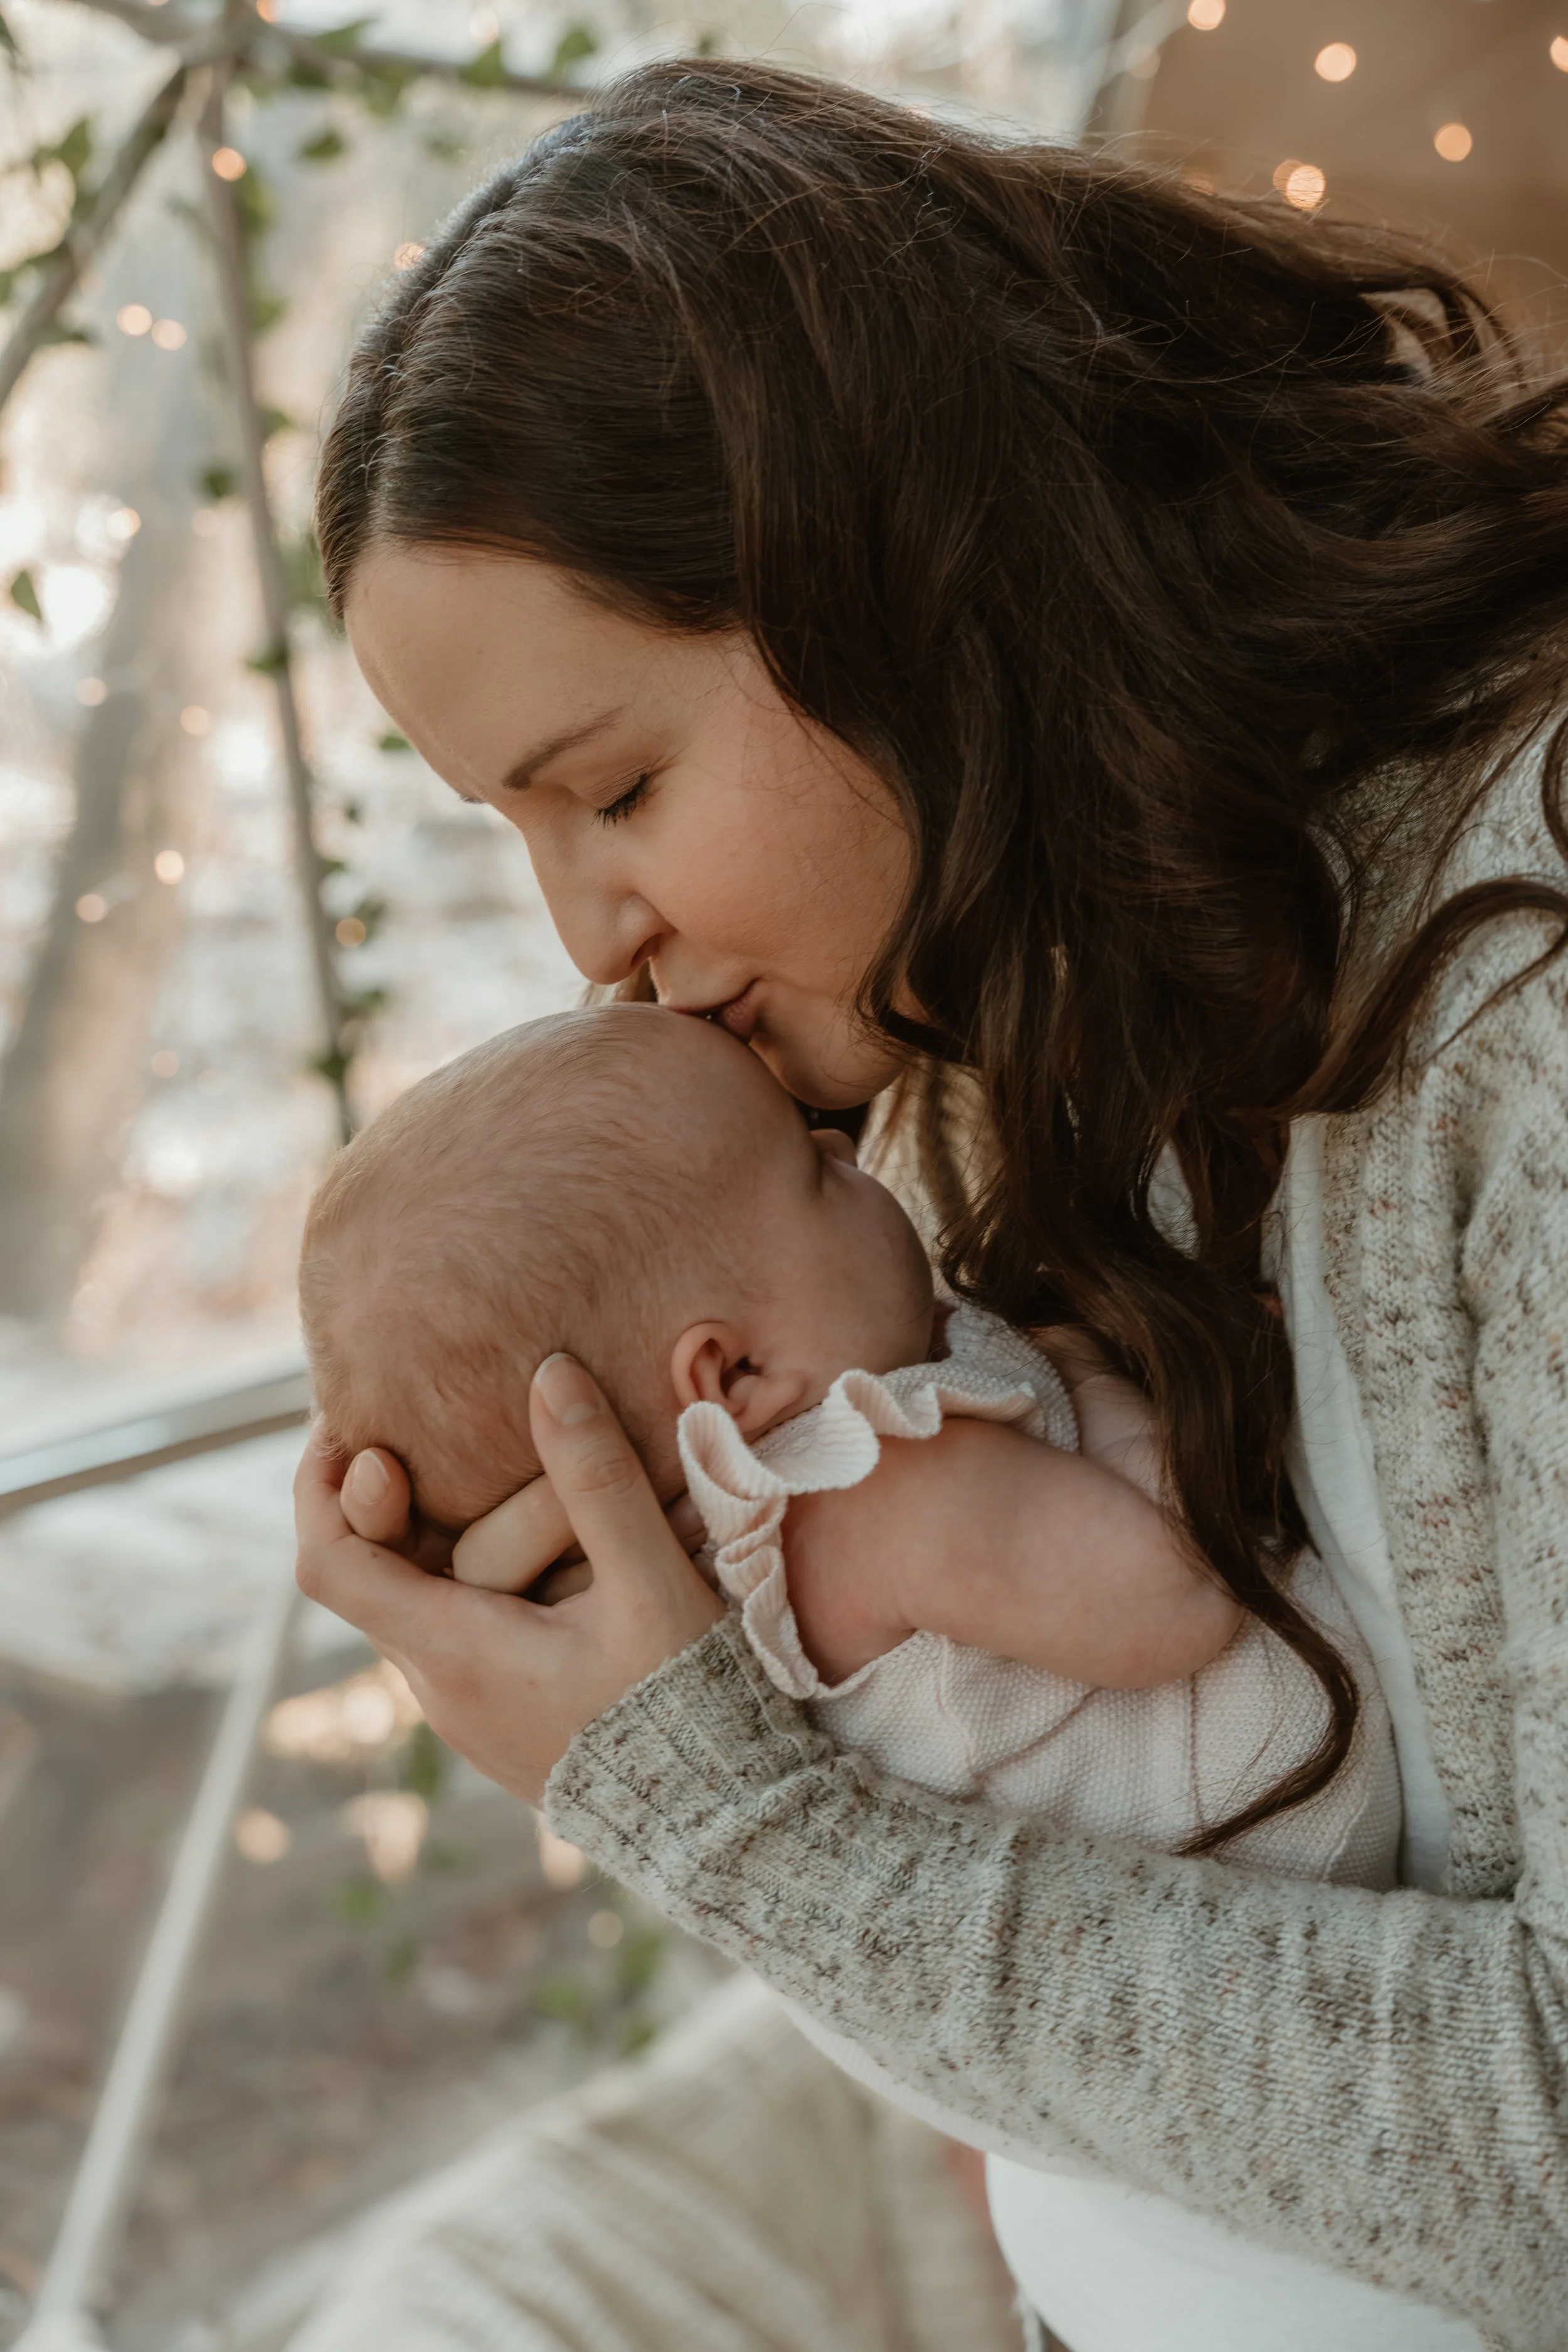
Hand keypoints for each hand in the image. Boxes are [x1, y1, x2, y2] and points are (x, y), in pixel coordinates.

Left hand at [294, 1354, 725, 1802]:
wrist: (722, 1829)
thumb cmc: (685, 1705)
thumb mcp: (649, 1582)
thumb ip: (598, 1479)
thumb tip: (548, 1374)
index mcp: (453, 1653)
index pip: (330, 1564)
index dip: (321, 1486)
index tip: (353, 1424)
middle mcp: (440, 1691)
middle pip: (369, 1578)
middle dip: (384, 1498)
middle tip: (420, 1424)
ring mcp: (468, 1715)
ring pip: (415, 1607)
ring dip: (431, 1541)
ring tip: (477, 1473)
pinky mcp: (503, 1724)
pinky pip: (455, 1637)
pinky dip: (466, 1580)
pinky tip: (525, 1550)